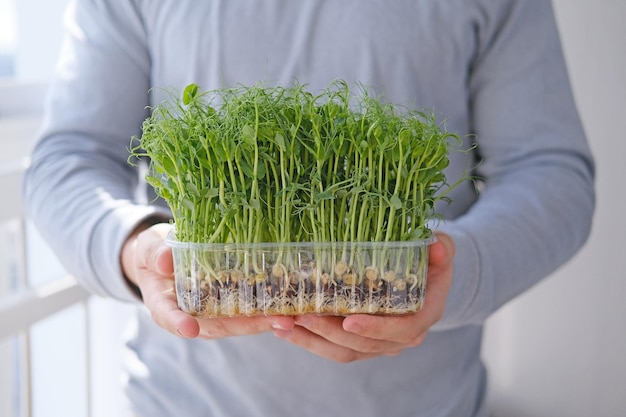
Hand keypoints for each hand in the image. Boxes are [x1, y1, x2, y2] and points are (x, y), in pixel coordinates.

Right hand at [121, 223, 294, 338]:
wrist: (165, 258)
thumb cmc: (155, 252)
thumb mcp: (150, 246)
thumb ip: (155, 252)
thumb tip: (165, 260)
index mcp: (163, 304)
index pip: (168, 316)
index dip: (178, 323)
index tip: (189, 329)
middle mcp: (189, 316)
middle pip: (216, 326)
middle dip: (245, 326)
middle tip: (274, 322)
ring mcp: (210, 314)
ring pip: (236, 324)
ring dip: (263, 323)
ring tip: (290, 319)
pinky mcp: (227, 307)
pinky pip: (246, 314)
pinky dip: (266, 313)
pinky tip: (289, 308)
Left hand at [273, 232, 454, 361]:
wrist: (424, 277)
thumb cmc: (430, 259)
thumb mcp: (440, 247)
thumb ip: (441, 247)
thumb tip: (437, 246)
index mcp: (423, 315)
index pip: (401, 330)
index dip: (375, 329)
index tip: (348, 321)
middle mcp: (401, 336)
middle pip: (363, 345)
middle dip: (329, 333)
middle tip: (300, 315)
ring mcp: (379, 343)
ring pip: (343, 352)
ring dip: (310, 340)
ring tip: (282, 324)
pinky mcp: (359, 342)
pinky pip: (332, 348)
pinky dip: (307, 339)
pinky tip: (283, 327)